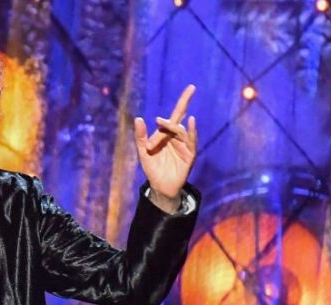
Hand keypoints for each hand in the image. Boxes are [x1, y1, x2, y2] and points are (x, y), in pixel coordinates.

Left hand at [133, 84, 197, 210]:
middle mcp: (176, 137)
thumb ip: (140, 137)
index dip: (181, 102)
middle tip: (188, 91)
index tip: (158, 119)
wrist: (160, 187)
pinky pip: (191, 141)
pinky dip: (191, 132)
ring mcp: (184, 145)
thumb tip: (138, 118)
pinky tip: (191, 122)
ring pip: (180, 131)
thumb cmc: (152, 168)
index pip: (174, 115)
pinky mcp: (189, 155)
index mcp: (166, 134)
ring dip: (172, 128)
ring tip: (163, 124)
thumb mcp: (143, 152)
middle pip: (179, 118)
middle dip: (185, 101)